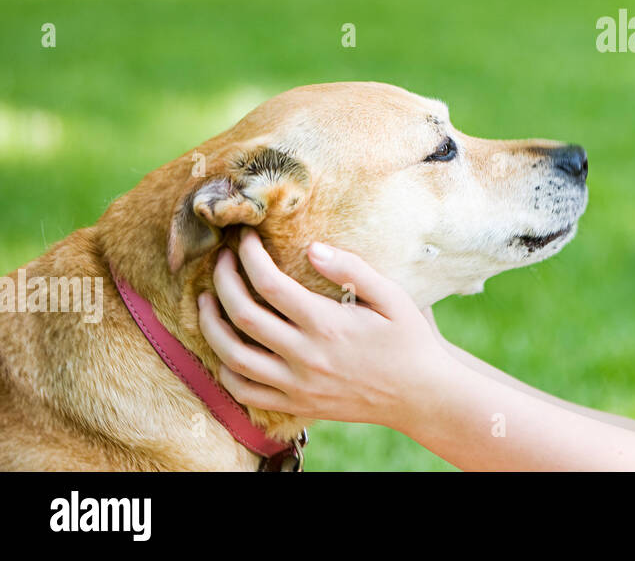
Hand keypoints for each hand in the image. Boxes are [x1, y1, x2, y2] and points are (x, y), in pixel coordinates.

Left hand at [196, 227, 455, 428]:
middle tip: (221, 258)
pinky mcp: (296, 404)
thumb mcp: (392, 296)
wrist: (420, 395)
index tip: (244, 239)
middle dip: (223, 279)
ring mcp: (297, 384)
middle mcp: (305, 356)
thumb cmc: (409, 340)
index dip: (249, 257)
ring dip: (210, 324)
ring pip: (232, 356)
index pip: (270, 284)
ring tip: (206, 299)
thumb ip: (352, 269)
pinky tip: (225, 345)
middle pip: (242, 314)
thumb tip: (311, 248)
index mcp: (327, 324)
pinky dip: (225, 367)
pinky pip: (244, 390)